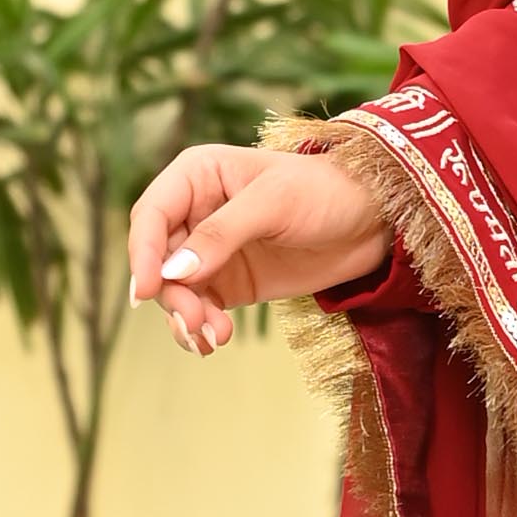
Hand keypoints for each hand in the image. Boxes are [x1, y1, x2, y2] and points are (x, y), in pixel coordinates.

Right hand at [127, 139, 391, 354]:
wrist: (374, 221)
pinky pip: (198, 307)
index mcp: (197, 175)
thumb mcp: (275, 203)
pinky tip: (214, 340)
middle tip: (194, 320)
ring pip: (174, 290)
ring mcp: (209, 251)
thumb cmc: (326, 192)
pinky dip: (200, 327)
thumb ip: (222, 234)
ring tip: (213, 336)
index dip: (142, 252)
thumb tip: (173, 271)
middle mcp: (195, 212)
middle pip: (157, 259)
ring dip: (185, 316)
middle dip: (170, 294)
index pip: (151, 214)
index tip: (147, 289)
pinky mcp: (228, 283)